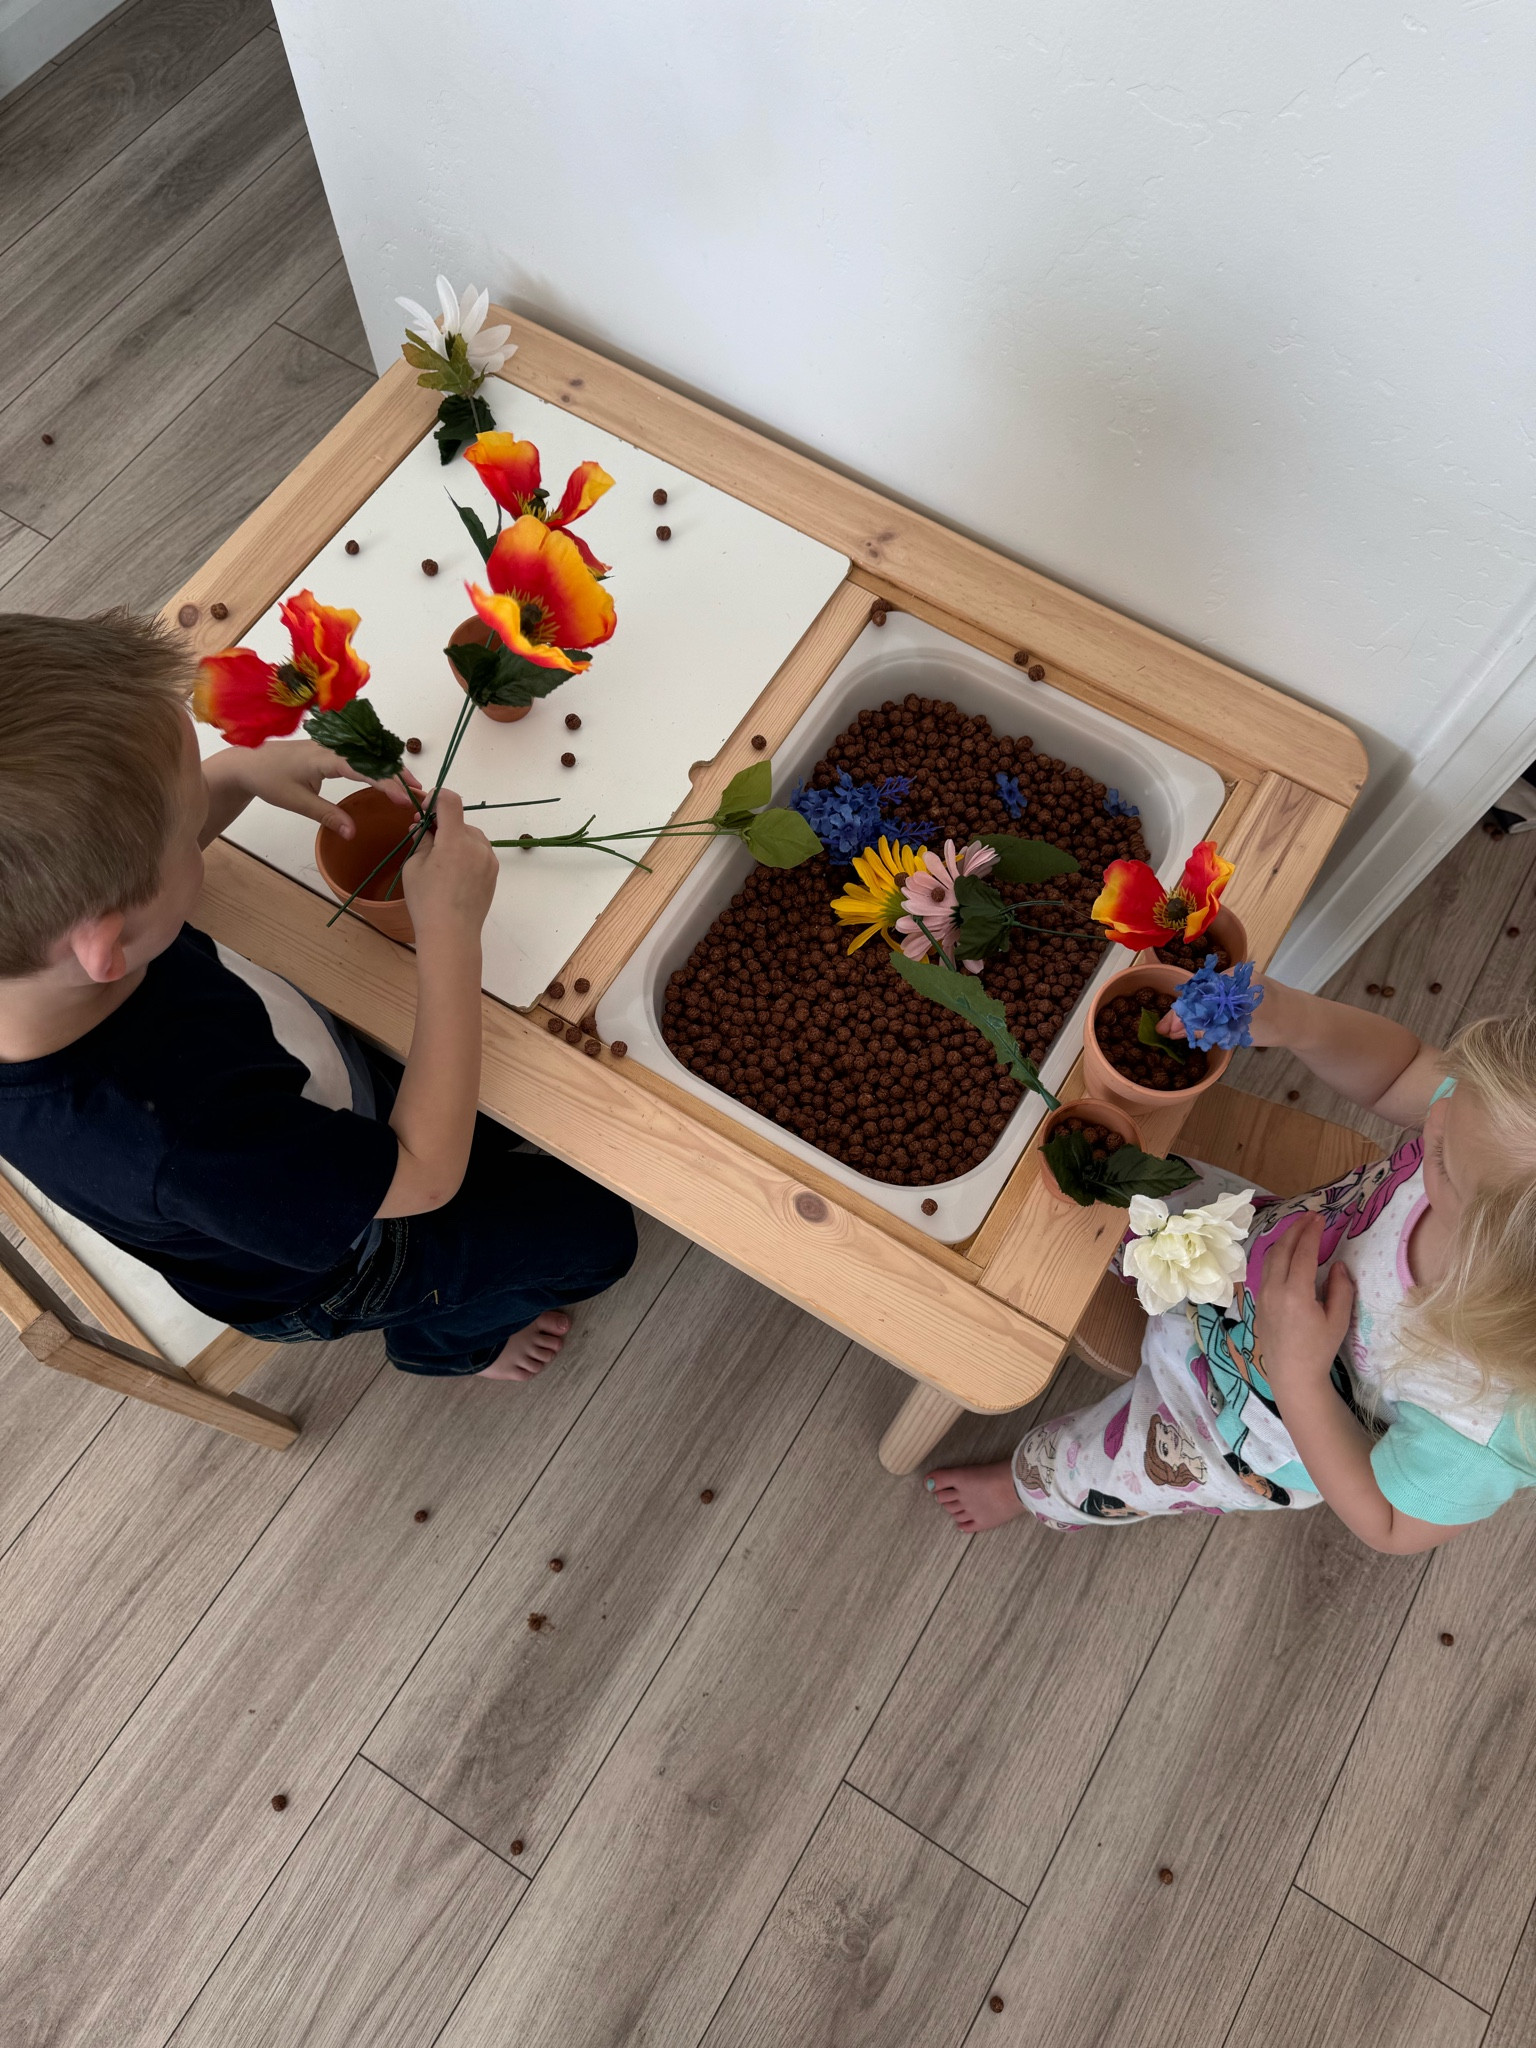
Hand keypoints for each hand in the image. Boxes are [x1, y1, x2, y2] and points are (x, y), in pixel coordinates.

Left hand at [221, 739, 421, 837]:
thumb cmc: (269, 780)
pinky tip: (390, 776)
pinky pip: (361, 753)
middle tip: (419, 793)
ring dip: (392, 768)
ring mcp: (333, 745)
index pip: (363, 768)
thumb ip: (327, 816)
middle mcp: (333, 746)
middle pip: (374, 756)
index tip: (404, 798)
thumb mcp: (297, 802)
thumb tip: (353, 834)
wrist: (247, 761)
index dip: (386, 782)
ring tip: (411, 787)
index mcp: (324, 757)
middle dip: (398, 774)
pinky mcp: (332, 748)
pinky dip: (379, 765)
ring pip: (370, 753)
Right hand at [400, 788, 497, 936]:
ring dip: (455, 838)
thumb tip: (425, 827)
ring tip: (440, 860)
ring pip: (471, 836)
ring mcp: (489, 859)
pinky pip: (479, 852)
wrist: (451, 934)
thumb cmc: (426, 901)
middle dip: (442, 824)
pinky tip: (453, 873)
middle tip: (425, 840)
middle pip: (460, 821)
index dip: (435, 798)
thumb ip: (423, 840)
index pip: (450, 801)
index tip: (424, 810)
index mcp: (455, 841)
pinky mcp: (494, 872)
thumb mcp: (414, 866)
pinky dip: (466, 853)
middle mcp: (478, 845)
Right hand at [1157, 967, 1297, 1048]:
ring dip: (1192, 1017)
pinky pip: (1216, 1004)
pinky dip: (1205, 1016)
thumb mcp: (1238, 1028)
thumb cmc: (1275, 1022)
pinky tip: (1196, 1026)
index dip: (1179, 1013)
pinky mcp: (1240, 996)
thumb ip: (1207, 1027)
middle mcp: (1231, 978)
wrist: (1304, 1022)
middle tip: (1165, 1032)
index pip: (1196, 994)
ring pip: (1206, 1001)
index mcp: (1232, 979)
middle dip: (1182, 1015)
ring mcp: (1235, 986)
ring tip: (1176, 1032)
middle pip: (1198, 996)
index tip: (1164, 1029)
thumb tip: (1175, 1030)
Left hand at [1253, 1212, 1353, 1402]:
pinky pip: (1264, 1271)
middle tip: (1309, 1217)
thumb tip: (1339, 1265)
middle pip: (1281, 1249)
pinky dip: (1275, 1255)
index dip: (1311, 1233)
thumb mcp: (1338, 1321)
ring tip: (1297, 1229)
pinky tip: (1285, 1253)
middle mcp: (1274, 1290)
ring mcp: (1262, 1296)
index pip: (1303, 1253)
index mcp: (1296, 1293)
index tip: (1320, 1219)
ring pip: (1269, 1258)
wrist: (1292, 1375)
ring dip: (1283, 1240)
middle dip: (1295, 1229)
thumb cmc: (1318, 1350)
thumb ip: (1341, 1290)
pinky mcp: (1258, 1302)